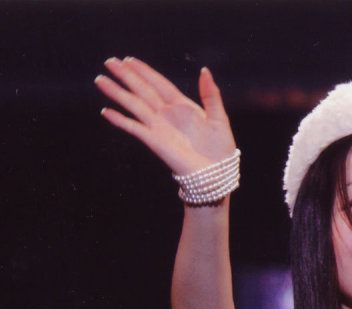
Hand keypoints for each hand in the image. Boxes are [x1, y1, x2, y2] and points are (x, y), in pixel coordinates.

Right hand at [95, 59, 236, 174]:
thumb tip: (205, 70)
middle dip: (126, 76)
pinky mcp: (155, 142)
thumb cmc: (221, 150)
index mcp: (182, 106)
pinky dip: (121, 120)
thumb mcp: (219, 118)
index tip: (129, 60)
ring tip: (101, 80)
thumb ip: (211, 94)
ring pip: (134, 105)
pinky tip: (106, 112)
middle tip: (109, 62)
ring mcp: (159, 128)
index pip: (159, 83)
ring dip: (117, 93)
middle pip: (142, 90)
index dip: (144, 71)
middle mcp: (167, 115)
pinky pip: (135, 128)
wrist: (217, 176)